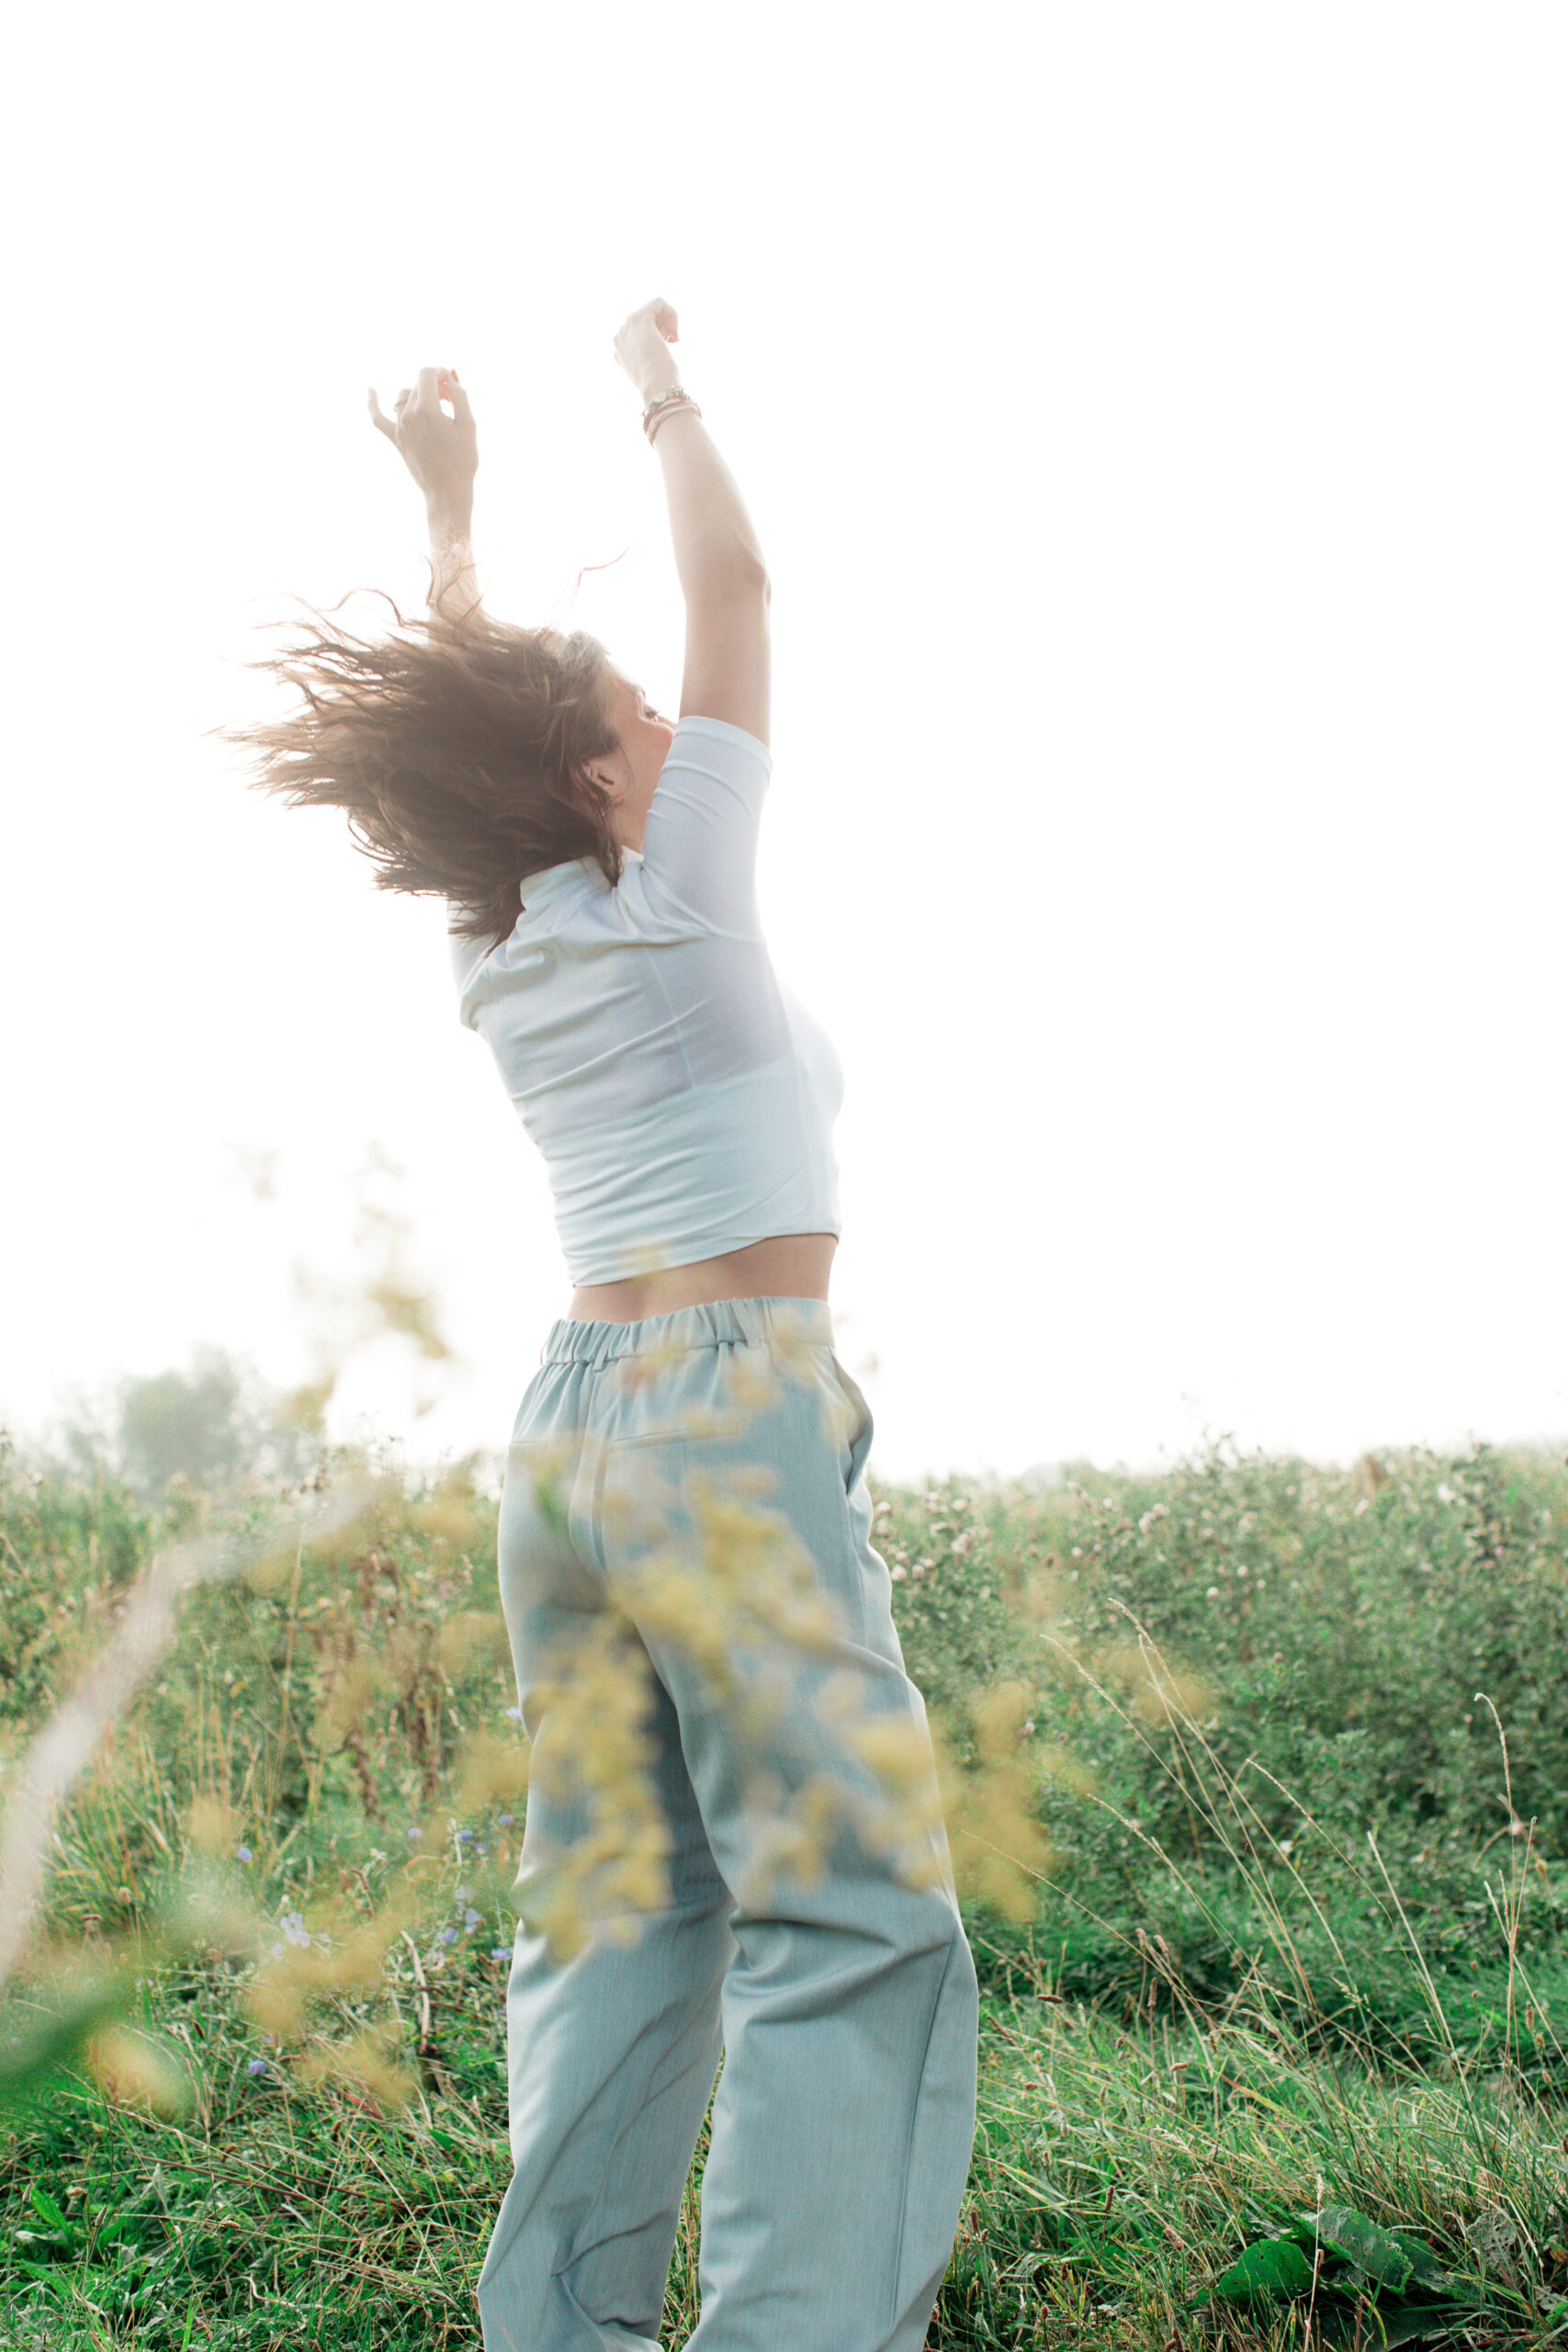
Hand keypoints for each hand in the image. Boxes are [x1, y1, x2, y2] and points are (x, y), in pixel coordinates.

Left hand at [368, 367, 477, 523]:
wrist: (447, 492)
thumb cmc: (462, 460)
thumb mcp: (469, 425)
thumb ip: (460, 395)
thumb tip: (450, 378)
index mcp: (426, 409)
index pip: (426, 374)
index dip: (440, 372)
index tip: (451, 381)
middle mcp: (408, 415)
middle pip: (417, 385)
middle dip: (434, 386)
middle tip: (451, 399)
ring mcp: (399, 427)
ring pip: (403, 397)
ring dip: (418, 395)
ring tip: (435, 406)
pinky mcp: (395, 439)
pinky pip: (378, 418)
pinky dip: (372, 403)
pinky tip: (371, 390)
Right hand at [613, 299, 681, 404]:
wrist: (655, 387)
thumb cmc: (658, 385)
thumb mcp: (649, 372)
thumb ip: (647, 358)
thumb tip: (654, 349)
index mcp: (619, 351)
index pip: (639, 333)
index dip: (656, 336)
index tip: (665, 348)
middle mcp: (619, 337)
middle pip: (644, 320)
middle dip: (661, 328)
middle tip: (670, 342)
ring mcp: (627, 326)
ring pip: (651, 310)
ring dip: (667, 322)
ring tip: (672, 339)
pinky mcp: (640, 318)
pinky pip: (659, 303)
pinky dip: (671, 314)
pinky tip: (674, 332)